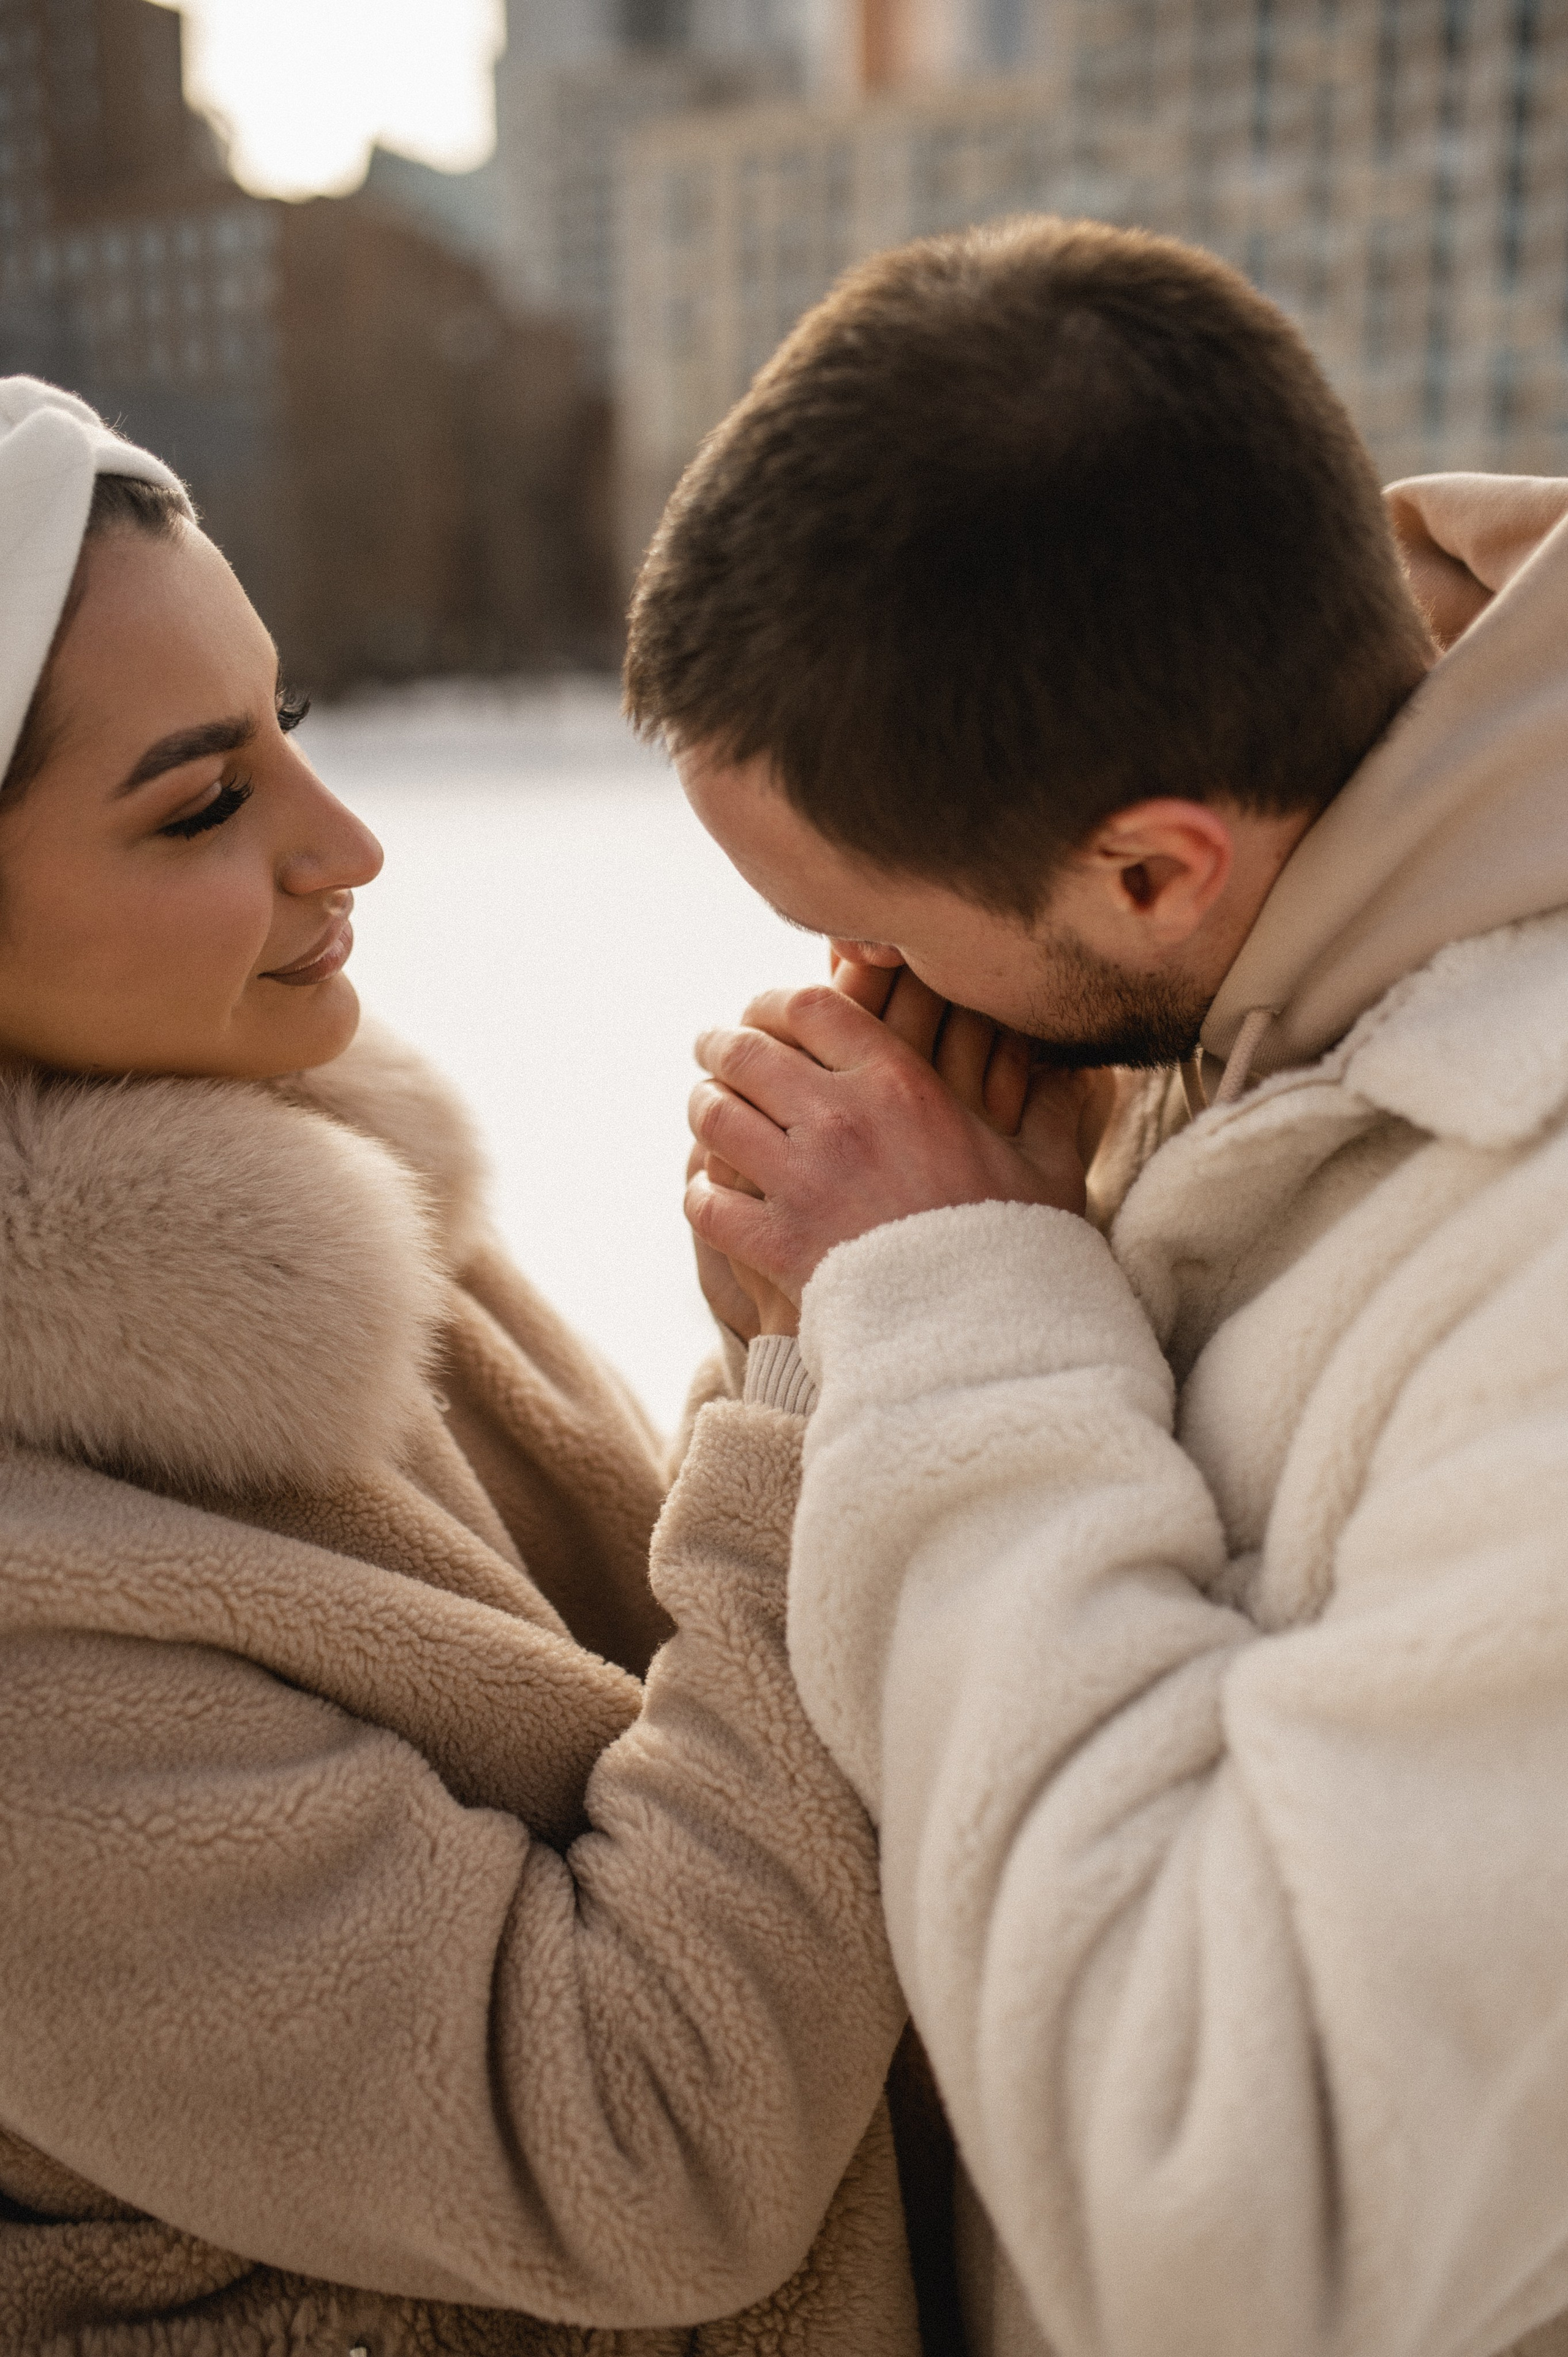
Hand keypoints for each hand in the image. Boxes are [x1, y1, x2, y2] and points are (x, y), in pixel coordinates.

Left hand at [686, 983, 1105, 1302]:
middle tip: (711, 1049)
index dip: (774, 1001)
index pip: (810, 1007)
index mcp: (902, 1084)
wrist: (984, 1335)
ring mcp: (802, 1181)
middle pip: (745, 1052)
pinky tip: (710, 1192)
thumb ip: (1052, 1106)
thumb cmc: (1020, 1247)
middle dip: (719, 1046)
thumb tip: (1076, 1065)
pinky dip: (701, 1192)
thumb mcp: (1049, 1166)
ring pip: (715, 1117)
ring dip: (703, 1108)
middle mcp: (840, 1120)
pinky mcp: (777, 1243)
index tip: (765, 1011)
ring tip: (706, 1108)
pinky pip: (708, 1201)